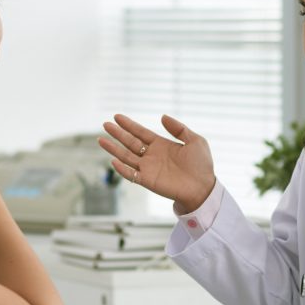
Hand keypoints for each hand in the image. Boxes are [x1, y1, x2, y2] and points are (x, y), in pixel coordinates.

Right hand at [98, 113, 215, 212]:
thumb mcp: (195, 140)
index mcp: (161, 145)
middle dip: (118, 133)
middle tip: (105, 124)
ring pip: (126, 156)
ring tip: (101, 140)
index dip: (129, 125)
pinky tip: (113, 160)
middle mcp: (152, 156)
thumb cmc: (201, 165)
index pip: (141, 132)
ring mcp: (148, 168)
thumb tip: (162, 116)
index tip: (117, 116)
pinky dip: (122, 169)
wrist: (203, 187)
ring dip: (114, 149)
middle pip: (130, 142)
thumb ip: (179, 128)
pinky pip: (131, 175)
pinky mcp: (148, 181)